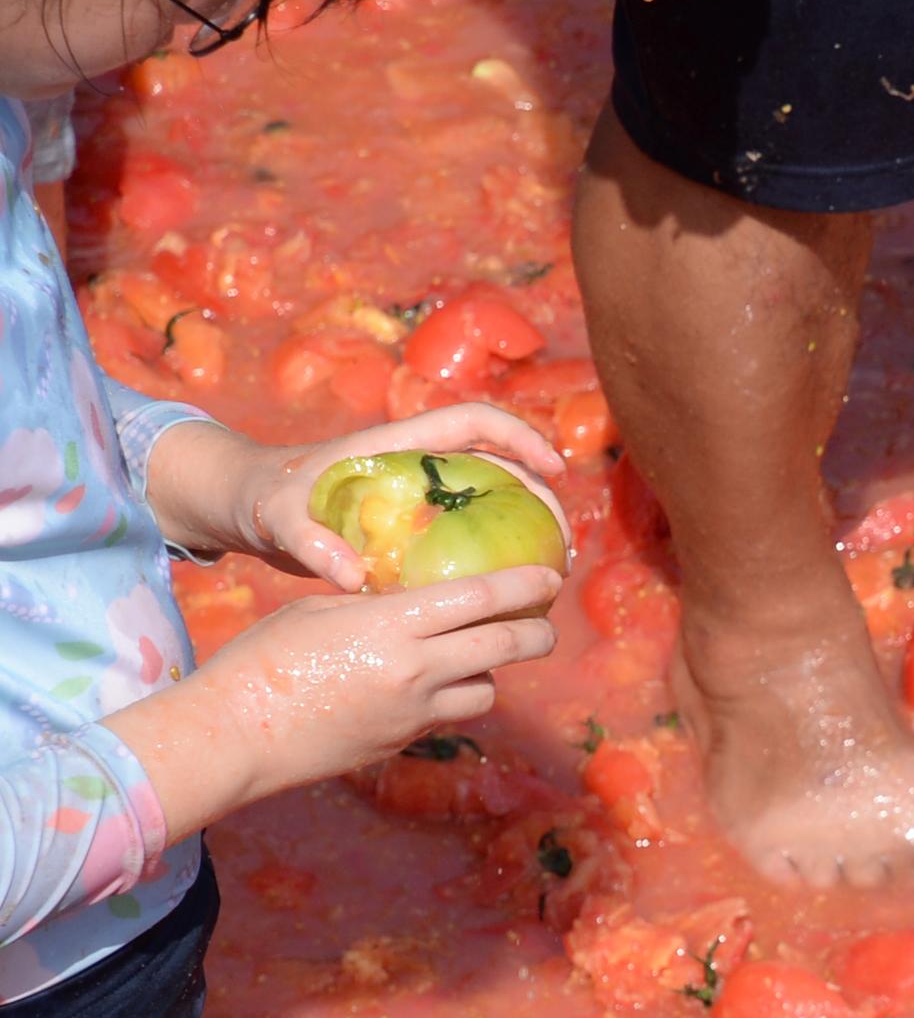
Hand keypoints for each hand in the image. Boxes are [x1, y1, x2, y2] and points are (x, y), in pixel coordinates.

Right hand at [108, 565, 561, 838]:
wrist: (235, 734)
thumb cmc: (262, 658)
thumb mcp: (318, 610)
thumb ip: (375, 605)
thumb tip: (414, 600)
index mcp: (391, 624)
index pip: (478, 598)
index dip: (523, 585)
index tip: (550, 576)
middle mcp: (415, 670)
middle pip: (503, 648)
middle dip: (537, 635)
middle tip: (547, 625)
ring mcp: (414, 713)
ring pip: (484, 691)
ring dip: (487, 672)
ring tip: (471, 655)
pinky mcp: (404, 743)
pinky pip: (448, 716)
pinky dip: (451, 699)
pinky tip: (429, 686)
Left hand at [150, 405, 567, 583]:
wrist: (248, 508)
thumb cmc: (265, 501)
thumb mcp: (281, 520)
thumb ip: (311, 543)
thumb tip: (351, 576)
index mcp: (396, 445)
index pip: (473, 423)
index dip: (520, 438)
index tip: (553, 471)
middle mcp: (416, 465)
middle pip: (498, 467)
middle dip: (539, 499)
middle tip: (561, 548)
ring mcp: (418, 495)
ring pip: (490, 503)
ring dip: (525, 531)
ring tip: (548, 575)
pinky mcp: (413, 525)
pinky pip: (468, 534)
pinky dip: (494, 558)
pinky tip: (506, 594)